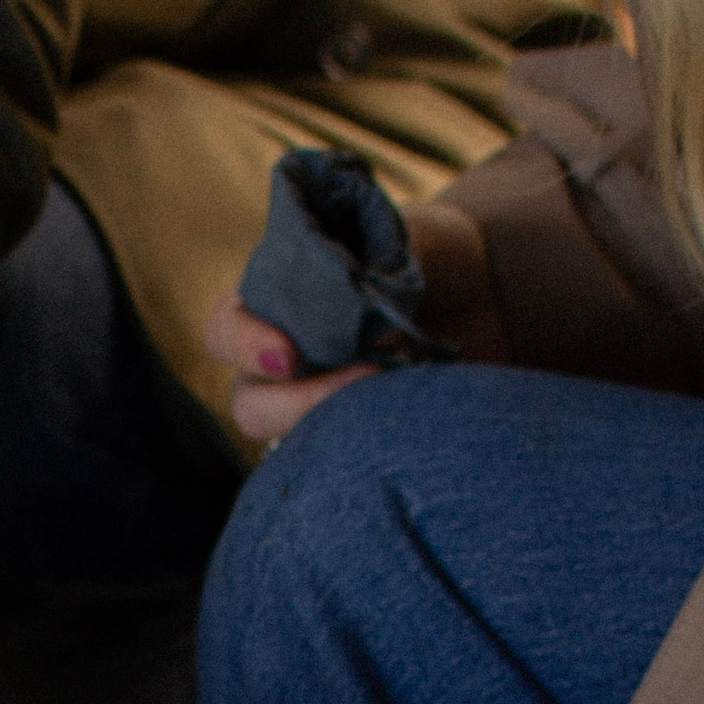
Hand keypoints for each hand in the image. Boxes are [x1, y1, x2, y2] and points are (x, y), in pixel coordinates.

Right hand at [206, 196, 502, 445]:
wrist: (478, 293)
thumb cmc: (427, 253)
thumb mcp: (402, 238)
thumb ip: (375, 256)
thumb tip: (364, 303)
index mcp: (269, 301)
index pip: (224, 332)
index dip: (247, 347)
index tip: (288, 358)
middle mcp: (279, 362)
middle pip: (250, 405)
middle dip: (297, 403)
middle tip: (369, 376)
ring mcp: (315, 404)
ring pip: (294, 442)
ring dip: (338, 427)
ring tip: (402, 395)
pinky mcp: (353, 437)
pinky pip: (342, 465)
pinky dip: (372, 451)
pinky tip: (414, 424)